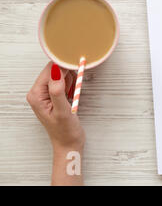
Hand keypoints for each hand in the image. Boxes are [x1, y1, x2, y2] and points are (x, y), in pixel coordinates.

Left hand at [27, 62, 84, 184]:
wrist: (69, 143)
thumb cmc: (65, 131)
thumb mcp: (63, 111)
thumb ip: (57, 91)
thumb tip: (56, 73)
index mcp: (36, 95)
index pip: (49, 71)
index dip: (63, 66)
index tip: (76, 63)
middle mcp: (38, 93)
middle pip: (54, 71)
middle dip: (68, 71)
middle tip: (78, 79)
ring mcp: (46, 94)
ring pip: (60, 75)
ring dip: (71, 77)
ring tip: (75, 90)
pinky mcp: (54, 96)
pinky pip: (63, 82)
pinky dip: (71, 83)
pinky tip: (74, 91)